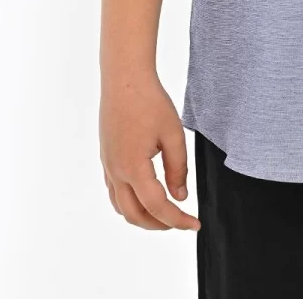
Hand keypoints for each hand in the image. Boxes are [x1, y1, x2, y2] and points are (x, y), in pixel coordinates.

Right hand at [99, 71, 200, 231]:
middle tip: (181, 222)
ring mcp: (108, 165)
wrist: (124, 78)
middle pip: (134, 215)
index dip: (178, 220)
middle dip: (159, 224)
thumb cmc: (150, 101)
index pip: (158, 206)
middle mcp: (116, 171)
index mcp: (133, 168)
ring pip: (121, 206)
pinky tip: (145, 194)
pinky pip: (114, 191)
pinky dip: (130, 202)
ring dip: (142, 216)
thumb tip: (180, 196)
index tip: (195, 224)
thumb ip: (178, 168)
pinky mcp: (106, 157)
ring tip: (165, 212)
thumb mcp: (173, 134)